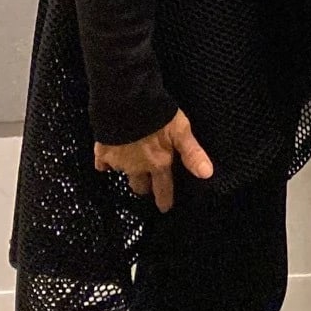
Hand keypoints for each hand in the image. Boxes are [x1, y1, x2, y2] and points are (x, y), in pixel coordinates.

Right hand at [94, 109, 212, 212]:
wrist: (127, 103)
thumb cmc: (159, 115)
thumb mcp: (181, 131)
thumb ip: (192, 153)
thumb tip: (207, 174)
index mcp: (158, 164)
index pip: (163, 189)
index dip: (164, 199)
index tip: (164, 208)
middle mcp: (138, 168)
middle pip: (140, 186)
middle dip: (145, 186)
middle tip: (147, 183)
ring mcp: (118, 162)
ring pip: (123, 174)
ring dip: (128, 171)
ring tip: (131, 164)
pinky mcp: (102, 153)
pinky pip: (103, 164)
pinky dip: (107, 163)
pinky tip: (109, 157)